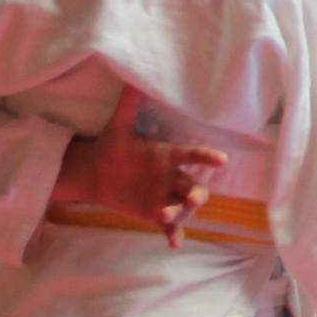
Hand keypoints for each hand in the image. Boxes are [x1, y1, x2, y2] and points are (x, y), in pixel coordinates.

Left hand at [54, 86, 229, 243]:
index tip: (221, 159)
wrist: (96, 172)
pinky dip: (174, 234)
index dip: (205, 156)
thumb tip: (134, 73)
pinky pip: (170, 225)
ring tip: (163, 216)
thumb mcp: (119, 124)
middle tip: (193, 198)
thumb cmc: (112, 146)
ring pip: (183, 207)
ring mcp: (166, 197)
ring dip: (179, 212)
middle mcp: (172, 177)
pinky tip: (173, 243)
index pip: (190, 155)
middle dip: (197, 193)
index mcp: (167, 154)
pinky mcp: (156, 213)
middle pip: (194, 186)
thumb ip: (129, 102)